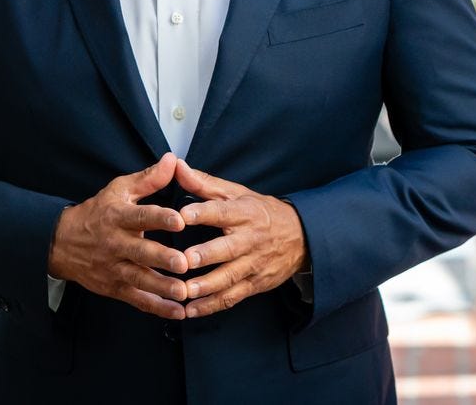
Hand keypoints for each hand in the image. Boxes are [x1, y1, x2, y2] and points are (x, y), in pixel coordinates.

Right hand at [48, 153, 188, 318]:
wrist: (62, 243)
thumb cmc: (98, 212)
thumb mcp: (119, 190)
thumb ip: (148, 179)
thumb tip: (172, 160)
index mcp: (118, 216)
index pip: (139, 216)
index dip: (159, 218)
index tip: (179, 220)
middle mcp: (115, 243)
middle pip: (140, 252)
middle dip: (161, 258)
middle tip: (183, 263)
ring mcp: (114, 268)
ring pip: (139, 279)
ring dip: (162, 288)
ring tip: (184, 293)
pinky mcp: (115, 287)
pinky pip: (137, 299)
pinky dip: (157, 307)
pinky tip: (177, 312)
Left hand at [175, 158, 307, 317]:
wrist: (300, 237)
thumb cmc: (259, 211)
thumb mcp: (236, 192)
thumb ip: (203, 182)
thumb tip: (175, 165)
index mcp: (244, 212)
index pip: (223, 211)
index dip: (203, 213)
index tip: (183, 215)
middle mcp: (250, 239)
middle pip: (227, 248)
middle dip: (206, 255)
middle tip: (184, 260)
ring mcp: (253, 264)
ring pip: (229, 277)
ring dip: (206, 286)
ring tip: (185, 291)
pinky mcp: (255, 284)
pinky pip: (232, 297)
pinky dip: (211, 306)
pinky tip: (191, 310)